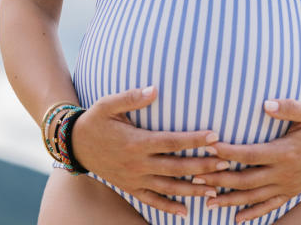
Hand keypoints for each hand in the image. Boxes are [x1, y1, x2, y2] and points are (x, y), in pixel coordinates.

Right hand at [69, 85, 231, 217]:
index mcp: (136, 142)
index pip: (172, 142)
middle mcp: (138, 163)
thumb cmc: (95, 120)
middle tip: (226, 163)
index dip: (195, 140)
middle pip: (176, 167)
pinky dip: (168, 207)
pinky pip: (151, 200)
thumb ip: (131, 97)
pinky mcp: (130, 187)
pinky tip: (185, 211)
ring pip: (168, 187)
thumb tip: (154, 89)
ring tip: (215, 189)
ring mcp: (134, 178)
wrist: (74, 144)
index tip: (215, 136)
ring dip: (192, 189)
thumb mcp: (107, 104)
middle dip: (202, 166)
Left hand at [190, 99, 300, 222]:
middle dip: (219, 180)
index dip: (227, 153)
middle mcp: (284, 172)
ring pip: (253, 197)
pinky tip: (236, 218)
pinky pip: (269, 206)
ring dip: (229, 200)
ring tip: (206, 201)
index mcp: (284, 152)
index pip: (249, 155)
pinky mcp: (291, 191)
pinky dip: (252, 213)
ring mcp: (287, 185)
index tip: (208, 147)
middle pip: (245, 180)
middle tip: (195, 177)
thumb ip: (288, 107)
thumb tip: (266, 104)